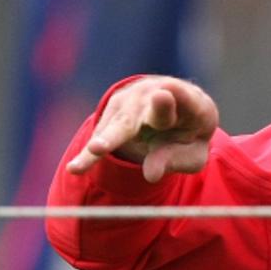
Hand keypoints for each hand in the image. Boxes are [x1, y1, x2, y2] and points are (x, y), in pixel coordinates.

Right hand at [66, 76, 217, 182]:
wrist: (178, 112)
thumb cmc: (189, 136)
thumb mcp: (194, 151)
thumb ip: (176, 160)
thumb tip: (151, 175)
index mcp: (190, 103)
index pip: (181, 99)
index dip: (170, 100)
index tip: (162, 95)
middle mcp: (158, 94)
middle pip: (141, 112)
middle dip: (131, 118)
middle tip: (118, 131)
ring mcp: (133, 100)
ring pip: (117, 125)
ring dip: (105, 140)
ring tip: (90, 155)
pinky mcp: (114, 110)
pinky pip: (102, 136)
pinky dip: (90, 154)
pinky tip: (76, 168)